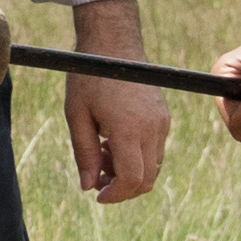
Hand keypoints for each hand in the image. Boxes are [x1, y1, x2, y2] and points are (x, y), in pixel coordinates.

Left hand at [61, 0, 172, 203]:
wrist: (113, 45)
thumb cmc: (90, 78)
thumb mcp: (77, 116)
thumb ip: (84, 154)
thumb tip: (88, 187)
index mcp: (129, 128)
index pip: (132, 179)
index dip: (116, 195)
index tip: (97, 195)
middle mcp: (152, 128)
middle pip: (146, 179)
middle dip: (121, 188)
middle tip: (96, 178)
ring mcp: (161, 122)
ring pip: (152, 166)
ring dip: (128, 171)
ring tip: (101, 153)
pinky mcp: (163, 117)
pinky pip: (154, 150)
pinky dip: (136, 156)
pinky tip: (112, 141)